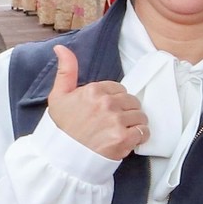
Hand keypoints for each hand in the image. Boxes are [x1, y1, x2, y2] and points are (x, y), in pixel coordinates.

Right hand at [45, 46, 148, 160]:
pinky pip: (144, 132)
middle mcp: (106, 103)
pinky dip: (139, 137)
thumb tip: (61, 47)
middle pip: (132, 101)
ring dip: (134, 124)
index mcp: (93, 90)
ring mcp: (116, 121)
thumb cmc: (62, 127)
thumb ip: (66, 70)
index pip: (119, 89)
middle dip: (126, 111)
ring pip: (140, 116)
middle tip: (113, 123)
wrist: (62, 156)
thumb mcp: (59, 96)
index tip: (105, 111)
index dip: (114, 100)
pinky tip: (127, 140)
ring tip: (119, 132)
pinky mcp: (124, 138)